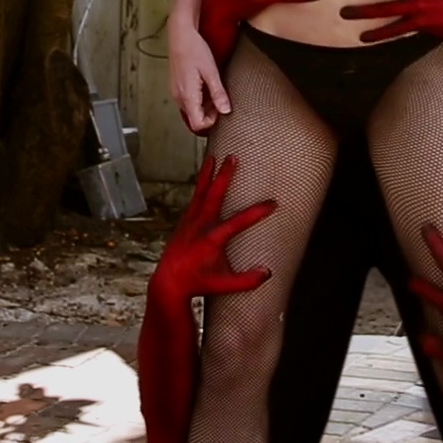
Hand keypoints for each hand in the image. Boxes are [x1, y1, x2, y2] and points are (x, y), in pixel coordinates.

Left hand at [153, 155, 277, 302]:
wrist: (169, 283)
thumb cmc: (198, 283)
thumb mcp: (224, 285)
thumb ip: (247, 280)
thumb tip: (268, 272)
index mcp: (211, 241)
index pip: (238, 223)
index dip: (256, 213)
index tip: (273, 204)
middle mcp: (199, 227)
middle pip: (214, 196)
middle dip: (225, 176)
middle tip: (233, 158)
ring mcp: (189, 222)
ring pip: (200, 192)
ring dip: (208, 174)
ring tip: (214, 157)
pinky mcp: (184, 221)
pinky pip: (195, 198)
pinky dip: (201, 184)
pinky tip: (206, 176)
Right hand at [168, 13, 228, 133]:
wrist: (180, 34)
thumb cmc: (194, 49)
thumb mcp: (211, 72)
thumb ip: (218, 93)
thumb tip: (226, 111)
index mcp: (188, 96)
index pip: (197, 124)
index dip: (211, 122)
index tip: (221, 110)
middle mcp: (179, 97)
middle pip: (194, 119)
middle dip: (209, 114)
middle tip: (220, 99)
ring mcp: (176, 92)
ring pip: (191, 110)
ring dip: (204, 106)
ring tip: (214, 90)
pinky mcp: (176, 86)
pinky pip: (187, 100)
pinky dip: (198, 99)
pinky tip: (205, 85)